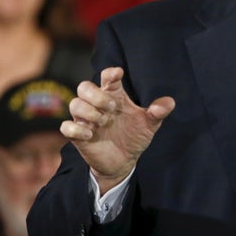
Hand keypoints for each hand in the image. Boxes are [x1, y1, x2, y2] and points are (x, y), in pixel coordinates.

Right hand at [60, 67, 175, 192]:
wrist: (124, 162)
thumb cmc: (134, 136)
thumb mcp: (149, 125)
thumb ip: (158, 112)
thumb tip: (170, 102)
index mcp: (115, 97)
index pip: (107, 77)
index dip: (110, 73)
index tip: (118, 74)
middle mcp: (97, 105)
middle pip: (84, 86)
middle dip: (95, 95)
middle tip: (111, 108)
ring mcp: (86, 120)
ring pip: (74, 104)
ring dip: (88, 111)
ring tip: (103, 122)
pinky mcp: (78, 136)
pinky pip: (66, 127)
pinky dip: (76, 128)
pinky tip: (90, 134)